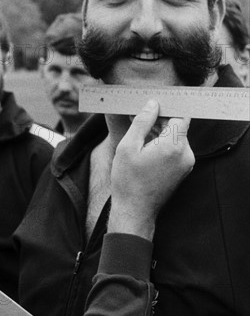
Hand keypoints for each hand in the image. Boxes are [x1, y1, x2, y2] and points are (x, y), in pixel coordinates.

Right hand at [108, 100, 194, 240]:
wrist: (134, 211)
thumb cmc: (128, 180)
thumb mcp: (128, 147)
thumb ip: (142, 122)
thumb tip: (152, 104)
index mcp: (173, 146)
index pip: (180, 115)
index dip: (167, 107)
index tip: (151, 106)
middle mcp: (186, 154)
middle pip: (178, 126)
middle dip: (159, 120)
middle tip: (137, 119)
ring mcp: (186, 164)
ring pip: (176, 138)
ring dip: (160, 133)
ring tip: (138, 136)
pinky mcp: (182, 171)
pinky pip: (176, 150)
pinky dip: (162, 145)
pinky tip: (144, 149)